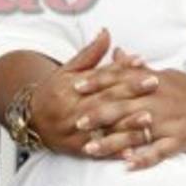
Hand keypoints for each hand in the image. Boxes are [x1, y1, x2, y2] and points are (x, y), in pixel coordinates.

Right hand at [26, 31, 156, 156]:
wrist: (31, 121)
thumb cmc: (53, 92)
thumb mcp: (66, 70)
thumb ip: (89, 53)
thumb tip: (107, 32)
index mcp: (70, 87)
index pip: (100, 76)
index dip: (121, 68)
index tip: (141, 62)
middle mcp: (72, 108)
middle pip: (104, 99)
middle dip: (130, 92)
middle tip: (154, 83)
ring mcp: (75, 130)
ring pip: (103, 128)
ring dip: (126, 125)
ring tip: (148, 119)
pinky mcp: (76, 149)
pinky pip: (97, 152)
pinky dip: (114, 152)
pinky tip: (132, 153)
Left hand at [75, 68, 185, 169]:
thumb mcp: (166, 73)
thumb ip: (138, 68)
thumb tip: (117, 53)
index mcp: (154, 81)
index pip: (121, 79)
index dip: (97, 83)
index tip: (76, 87)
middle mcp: (159, 100)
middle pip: (124, 106)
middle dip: (98, 115)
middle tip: (76, 122)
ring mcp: (169, 122)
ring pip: (135, 132)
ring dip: (112, 142)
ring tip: (91, 148)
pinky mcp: (180, 140)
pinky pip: (159, 151)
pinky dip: (143, 158)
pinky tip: (126, 164)